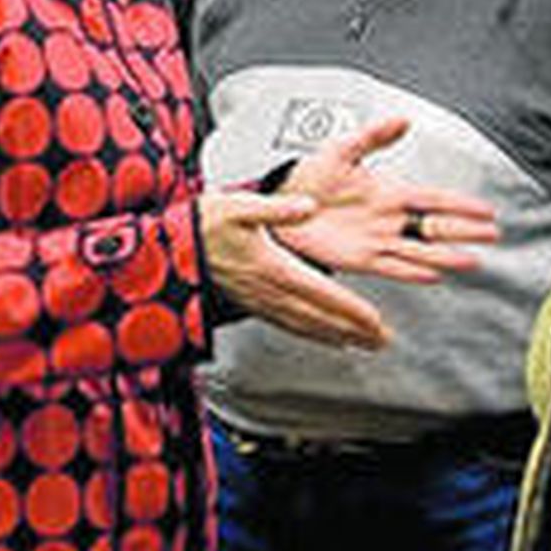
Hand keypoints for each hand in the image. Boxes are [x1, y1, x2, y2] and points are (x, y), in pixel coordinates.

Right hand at [198, 190, 390, 349]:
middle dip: (352, 331)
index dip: (350, 310)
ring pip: (304, 325)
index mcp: (272, 267)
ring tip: (360, 345)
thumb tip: (308, 206)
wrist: (170, 246)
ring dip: (334, 337)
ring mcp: (259, 300)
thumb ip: (278, 208)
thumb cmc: (204, 223)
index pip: (322, 293)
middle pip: (319, 317)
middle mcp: (268, 290)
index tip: (375, 321)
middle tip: (380, 342)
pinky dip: (308, 333)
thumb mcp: (240, 206)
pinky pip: (286, 324)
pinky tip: (319, 335)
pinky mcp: (250, 302)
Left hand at [280, 117, 498, 284]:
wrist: (285, 203)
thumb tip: (403, 120)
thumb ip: (374, 136)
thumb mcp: (343, 149)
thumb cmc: (314, 175)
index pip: (434, 199)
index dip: (460, 205)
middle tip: (492, 235)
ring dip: (446, 256)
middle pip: (435, 227)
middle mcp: (390, 217)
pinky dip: (414, 271)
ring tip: (472, 261)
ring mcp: (378, 240)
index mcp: (390, 190)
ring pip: (420, 250)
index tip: (485, 210)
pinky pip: (393, 267)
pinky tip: (434, 275)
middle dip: (464, 231)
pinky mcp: (360, 259)